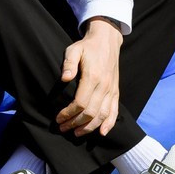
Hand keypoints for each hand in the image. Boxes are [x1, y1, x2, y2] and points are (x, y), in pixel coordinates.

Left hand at [57, 19, 121, 135]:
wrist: (106, 41)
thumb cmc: (87, 47)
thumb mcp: (74, 50)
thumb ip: (69, 63)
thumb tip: (64, 78)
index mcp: (93, 77)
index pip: (81, 103)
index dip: (69, 114)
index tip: (58, 118)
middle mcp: (104, 86)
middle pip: (90, 113)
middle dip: (75, 123)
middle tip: (63, 128)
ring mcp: (112, 90)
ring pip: (102, 115)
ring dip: (89, 127)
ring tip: (76, 133)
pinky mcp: (116, 92)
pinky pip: (114, 111)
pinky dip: (109, 124)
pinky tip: (102, 132)